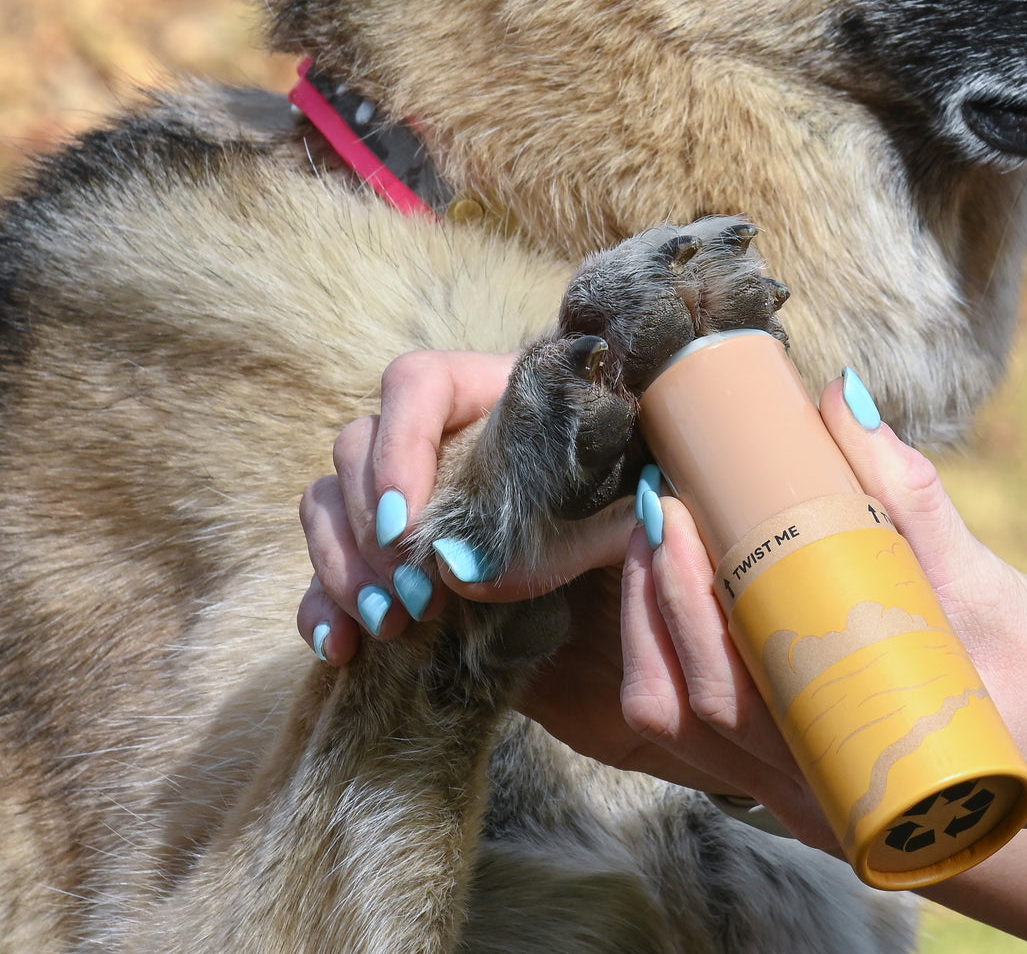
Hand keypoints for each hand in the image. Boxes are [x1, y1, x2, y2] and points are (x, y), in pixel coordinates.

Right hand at [295, 349, 820, 833]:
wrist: (698, 644)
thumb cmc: (693, 549)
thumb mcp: (696, 507)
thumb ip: (676, 490)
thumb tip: (644, 499)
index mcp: (515, 401)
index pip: (422, 382)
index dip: (401, 440)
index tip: (410, 519)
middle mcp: (464, 446)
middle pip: (361, 439)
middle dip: (364, 516)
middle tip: (404, 596)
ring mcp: (433, 510)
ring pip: (336, 503)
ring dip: (339, 560)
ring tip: (381, 625)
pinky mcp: (419, 574)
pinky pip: (341, 572)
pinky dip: (327, 605)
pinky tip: (343, 647)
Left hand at [613, 373, 1026, 839]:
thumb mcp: (991, 589)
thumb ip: (913, 497)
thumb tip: (842, 397)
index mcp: (851, 777)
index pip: (723, 699)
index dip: (683, 604)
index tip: (674, 515)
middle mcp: (812, 799)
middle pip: (683, 711)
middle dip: (655, 601)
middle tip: (657, 506)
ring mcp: (806, 793)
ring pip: (688, 724)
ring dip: (659, 627)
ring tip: (663, 536)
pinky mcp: (811, 767)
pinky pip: (716, 722)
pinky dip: (685, 649)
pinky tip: (692, 579)